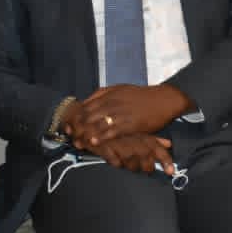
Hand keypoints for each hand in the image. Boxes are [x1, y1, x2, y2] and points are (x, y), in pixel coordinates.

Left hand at [62, 83, 192, 145]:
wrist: (163, 100)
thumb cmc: (141, 96)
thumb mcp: (121, 89)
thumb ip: (104, 94)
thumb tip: (88, 102)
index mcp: (109, 93)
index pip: (86, 105)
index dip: (75, 117)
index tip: (68, 126)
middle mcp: (112, 102)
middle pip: (89, 115)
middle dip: (78, 128)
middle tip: (71, 137)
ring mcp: (121, 113)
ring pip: (98, 124)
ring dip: (86, 134)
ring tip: (79, 143)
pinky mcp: (130, 123)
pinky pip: (112, 131)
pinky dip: (101, 137)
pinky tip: (94, 142)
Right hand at [86, 133, 175, 174]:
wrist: (89, 118)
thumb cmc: (116, 125)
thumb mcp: (136, 129)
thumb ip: (153, 137)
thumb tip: (169, 144)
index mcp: (139, 133)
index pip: (155, 147)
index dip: (164, 159)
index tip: (171, 171)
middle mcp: (131, 137)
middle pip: (144, 155)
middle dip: (149, 166)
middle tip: (149, 170)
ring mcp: (118, 142)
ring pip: (130, 159)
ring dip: (133, 166)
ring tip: (134, 167)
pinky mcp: (104, 145)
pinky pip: (113, 159)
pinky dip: (116, 162)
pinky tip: (117, 162)